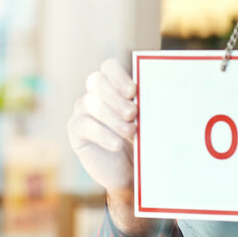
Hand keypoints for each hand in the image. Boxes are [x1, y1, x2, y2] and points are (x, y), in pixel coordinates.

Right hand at [67, 59, 154, 235]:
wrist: (129, 170)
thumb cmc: (142, 139)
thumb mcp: (148, 122)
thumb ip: (148, 107)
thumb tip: (161, 95)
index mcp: (115, 83)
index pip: (110, 66)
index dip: (119, 76)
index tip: (133, 91)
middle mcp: (96, 92)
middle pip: (96, 80)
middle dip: (115, 96)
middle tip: (132, 113)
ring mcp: (84, 109)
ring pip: (91, 103)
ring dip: (113, 117)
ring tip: (131, 131)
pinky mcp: (76, 129)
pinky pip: (84, 125)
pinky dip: (103, 134)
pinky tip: (117, 144)